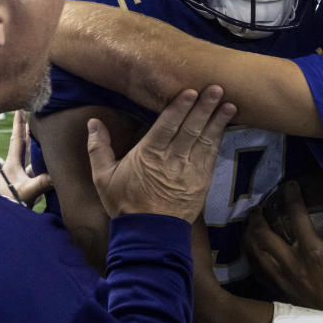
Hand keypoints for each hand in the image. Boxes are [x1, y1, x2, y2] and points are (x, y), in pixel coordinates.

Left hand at [0, 110, 50, 207]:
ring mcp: (19, 177)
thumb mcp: (26, 192)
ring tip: (46, 137)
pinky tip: (50, 166)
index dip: (19, 123)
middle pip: (24, 145)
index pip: (17, 138)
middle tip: (34, 117)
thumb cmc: (8, 203)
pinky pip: (36, 172)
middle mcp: (15, 167)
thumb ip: (41, 183)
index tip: (19, 108)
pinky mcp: (24, 186)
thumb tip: (57, 175)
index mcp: (12, 163)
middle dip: (28, 131)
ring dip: (37, 148)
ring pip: (30, 158)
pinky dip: (43, 167)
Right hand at [87, 85, 235, 221]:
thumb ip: (98, 147)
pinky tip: (225, 126)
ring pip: (205, 140)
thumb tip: (93, 122)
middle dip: (204, 108)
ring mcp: (190, 170)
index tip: (191, 91)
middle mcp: (172, 159)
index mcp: (149, 154)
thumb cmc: (125, 204)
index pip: (167, 125)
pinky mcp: (202, 181)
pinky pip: (211, 156)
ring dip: (218, 121)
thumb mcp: (103, 177)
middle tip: (217, 89)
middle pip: (191, 129)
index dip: (180, 108)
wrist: (149, 234)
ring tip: (229, 104)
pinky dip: (219, 139)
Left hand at [243, 182, 322, 317]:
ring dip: (250, 235)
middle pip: (264, 235)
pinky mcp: (281, 290)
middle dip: (258, 216)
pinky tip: (254, 248)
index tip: (290, 185)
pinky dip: (253, 255)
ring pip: (256, 253)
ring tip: (251, 224)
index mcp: (313, 251)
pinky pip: (259, 269)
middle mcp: (293, 264)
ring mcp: (284, 279)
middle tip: (259, 206)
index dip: (291, 196)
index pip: (296, 215)